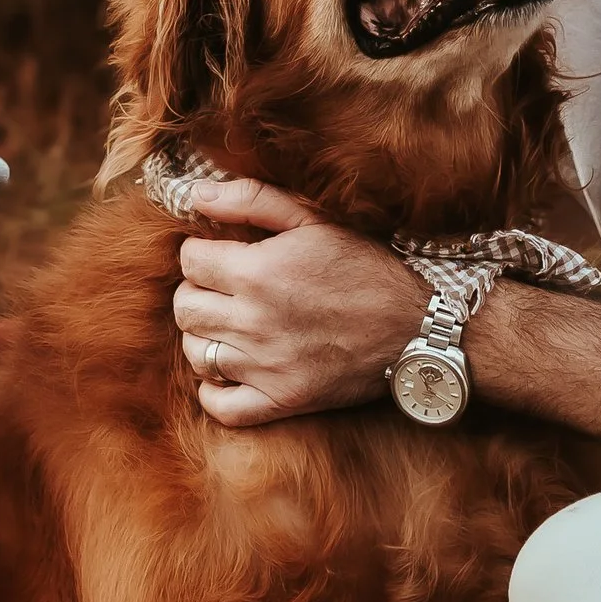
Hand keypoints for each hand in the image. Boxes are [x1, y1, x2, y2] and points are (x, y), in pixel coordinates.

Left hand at [169, 177, 427, 427]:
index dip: (201, 252)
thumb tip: (197, 195)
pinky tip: (231, 369)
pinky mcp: (280, 401)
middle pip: (185, 308)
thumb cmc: (365, 268)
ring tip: (230, 324)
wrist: (415, 327)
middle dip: (197, 291)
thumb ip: (253, 201)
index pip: (190, 261)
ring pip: (195, 354)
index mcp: (258, 272)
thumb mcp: (315, 220)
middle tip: (223, 288)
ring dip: (204, 336)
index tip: (220, 254)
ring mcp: (264, 367)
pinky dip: (214, 390)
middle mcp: (253, 322)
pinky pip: (220, 406)